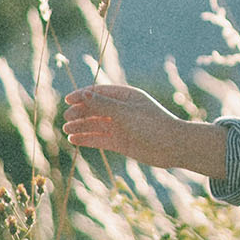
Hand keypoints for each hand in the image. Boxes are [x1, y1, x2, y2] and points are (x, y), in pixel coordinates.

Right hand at [63, 83, 188, 169]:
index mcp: (127, 96)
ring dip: (81, 125)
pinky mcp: (121, 142)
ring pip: (96, 124)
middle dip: (81, 111)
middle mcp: (123, 110)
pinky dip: (87, 139)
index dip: (83, 95)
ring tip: (66, 129)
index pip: (100, 92)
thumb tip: (84, 94)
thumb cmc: (152, 125)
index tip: (67, 100)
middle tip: (67, 117)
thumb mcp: (126, 113)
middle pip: (96, 108)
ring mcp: (121, 126)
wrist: (172, 147)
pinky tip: (74, 139)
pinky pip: (100, 139)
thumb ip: (104, 105)